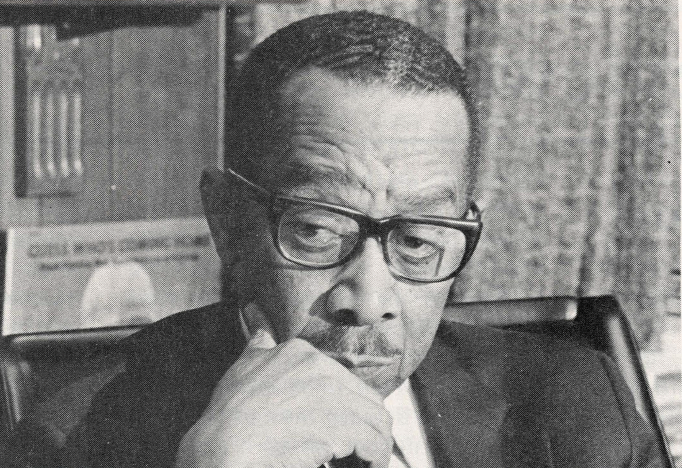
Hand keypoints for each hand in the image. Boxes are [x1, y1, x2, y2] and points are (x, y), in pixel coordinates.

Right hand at [175, 303, 392, 467]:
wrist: (222, 447)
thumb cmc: (228, 416)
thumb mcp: (242, 370)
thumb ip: (258, 349)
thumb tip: (261, 333)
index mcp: (301, 353)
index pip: (344, 380)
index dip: (345, 407)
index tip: (338, 428)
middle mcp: (320, 367)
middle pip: (366, 399)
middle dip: (366, 426)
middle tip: (357, 450)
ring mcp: (332, 394)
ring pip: (377, 420)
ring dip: (375, 444)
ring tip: (365, 462)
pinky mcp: (341, 425)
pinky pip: (375, 443)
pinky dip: (376, 458)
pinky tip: (366, 467)